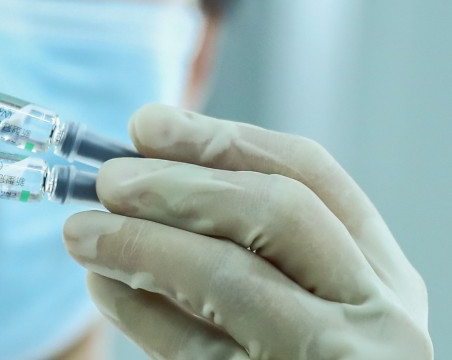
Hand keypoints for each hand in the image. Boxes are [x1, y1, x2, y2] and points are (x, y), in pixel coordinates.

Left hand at [63, 104, 431, 358]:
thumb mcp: (312, 301)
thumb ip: (251, 240)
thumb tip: (139, 163)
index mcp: (380, 273)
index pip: (306, 172)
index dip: (218, 138)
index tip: (145, 124)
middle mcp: (375, 315)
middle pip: (273, 210)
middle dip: (176, 184)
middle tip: (107, 181)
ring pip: (227, 279)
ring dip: (138, 242)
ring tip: (81, 231)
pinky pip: (192, 351)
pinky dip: (137, 313)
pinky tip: (103, 287)